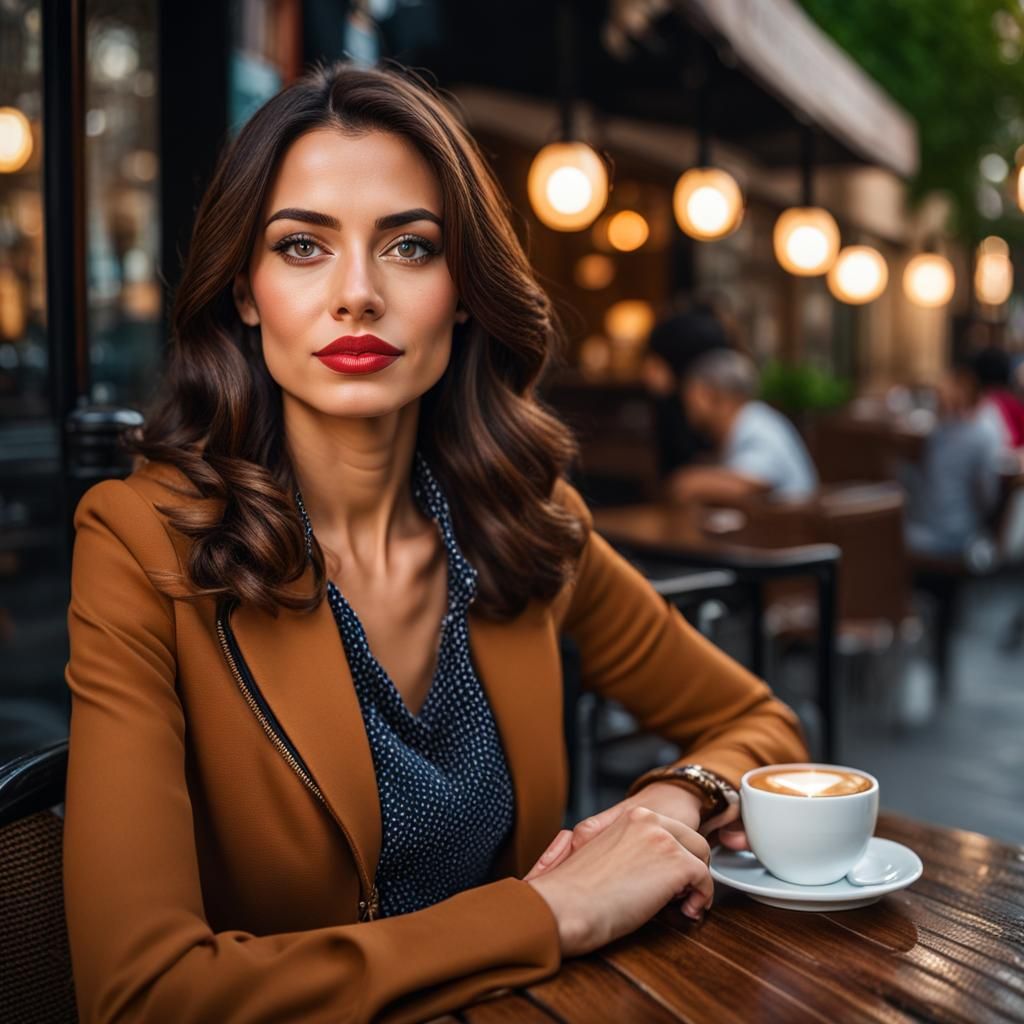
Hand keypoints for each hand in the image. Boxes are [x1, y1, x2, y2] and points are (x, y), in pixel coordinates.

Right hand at [526, 782, 750, 917]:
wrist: (564, 906)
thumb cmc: (572, 891)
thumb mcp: (594, 853)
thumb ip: (618, 847)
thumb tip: (632, 863)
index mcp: (628, 817)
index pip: (667, 830)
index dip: (670, 857)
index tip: (665, 878)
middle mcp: (646, 820)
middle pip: (690, 839)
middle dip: (688, 866)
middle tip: (677, 893)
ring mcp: (662, 838)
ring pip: (701, 856)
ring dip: (695, 882)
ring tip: (680, 903)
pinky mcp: (676, 861)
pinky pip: (705, 879)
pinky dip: (701, 898)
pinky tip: (685, 910)